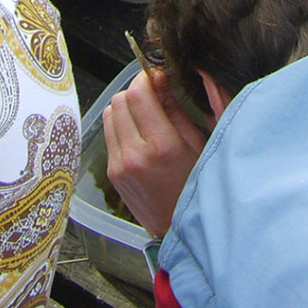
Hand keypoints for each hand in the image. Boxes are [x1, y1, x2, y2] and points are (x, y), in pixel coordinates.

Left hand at [103, 68, 207, 238]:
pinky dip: (121, 125)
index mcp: (161, 146)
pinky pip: (109, 133)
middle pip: (119, 101)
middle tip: (152, 96)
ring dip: (125, 107)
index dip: (145, 79)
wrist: (178, 229)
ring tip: (145, 115)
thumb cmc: (195, 186)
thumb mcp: (197, 145)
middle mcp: (134, 155)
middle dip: (135, 91)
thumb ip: (175, 109)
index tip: (156, 78)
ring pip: (110, 114)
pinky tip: (138, 134)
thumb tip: (159, 79)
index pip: (138, 95)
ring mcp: (119, 165)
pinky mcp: (112, 172)